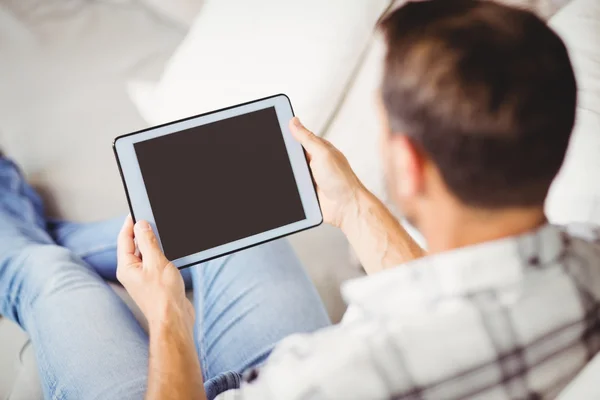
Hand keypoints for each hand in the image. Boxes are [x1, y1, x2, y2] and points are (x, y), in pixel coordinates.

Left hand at [117, 216, 193, 332]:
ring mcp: (143, 278)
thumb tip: (141, 225)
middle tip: (151, 220)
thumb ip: (148, 242)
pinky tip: (169, 252)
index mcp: (126, 267)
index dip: (130, 224)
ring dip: (152, 244)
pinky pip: (154, 263)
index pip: (124, 239)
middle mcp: (131, 272)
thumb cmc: (163, 296)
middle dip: (142, 232)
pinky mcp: (154, 283)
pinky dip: (160, 255)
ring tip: (161, 234)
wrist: (173, 319)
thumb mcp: (156, 262)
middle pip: (133, 246)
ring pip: (145, 254)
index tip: (136, 212)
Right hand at [290, 117, 363, 227]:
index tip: (273, 131)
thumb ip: (307, 138)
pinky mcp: (306, 192)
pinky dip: (289, 187)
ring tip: (290, 176)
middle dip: (284, 157)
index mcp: (319, 149)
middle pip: (291, 156)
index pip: (299, 138)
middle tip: (279, 158)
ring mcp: (310, 178)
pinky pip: (292, 187)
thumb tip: (294, 121)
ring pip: (290, 172)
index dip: (287, 135)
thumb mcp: (323, 153)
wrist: (346, 208)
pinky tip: (288, 187)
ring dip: (287, 175)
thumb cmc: (342, 180)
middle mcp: (314, 162)